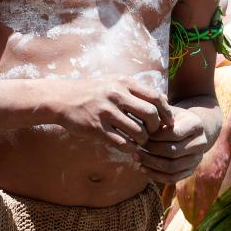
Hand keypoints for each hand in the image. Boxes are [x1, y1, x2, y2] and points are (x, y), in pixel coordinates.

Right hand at [54, 76, 172, 150]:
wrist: (63, 98)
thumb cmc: (93, 91)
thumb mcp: (115, 82)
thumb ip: (137, 90)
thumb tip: (164, 99)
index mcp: (123, 83)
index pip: (156, 97)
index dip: (166, 112)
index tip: (168, 123)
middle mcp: (116, 95)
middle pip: (150, 115)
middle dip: (155, 128)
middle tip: (151, 133)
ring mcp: (106, 112)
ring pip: (138, 132)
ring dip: (142, 140)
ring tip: (139, 141)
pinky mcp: (96, 128)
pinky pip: (121, 143)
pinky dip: (129, 148)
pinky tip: (128, 147)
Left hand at [137, 107, 208, 183]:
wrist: (189, 129)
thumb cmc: (173, 118)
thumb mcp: (168, 112)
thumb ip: (158, 116)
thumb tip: (140, 125)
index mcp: (196, 125)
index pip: (174, 134)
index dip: (156, 136)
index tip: (141, 134)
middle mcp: (201, 143)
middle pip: (173, 152)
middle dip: (151, 150)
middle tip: (135, 147)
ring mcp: (197, 159)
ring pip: (172, 167)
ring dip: (151, 164)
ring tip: (136, 157)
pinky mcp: (191, 171)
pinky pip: (173, 178)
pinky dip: (156, 175)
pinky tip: (142, 169)